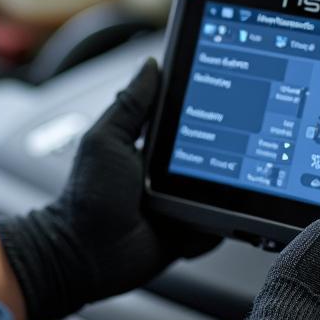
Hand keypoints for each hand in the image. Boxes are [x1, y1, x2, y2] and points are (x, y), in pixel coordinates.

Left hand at [0, 59, 218, 319]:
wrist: (86, 254)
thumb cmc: (88, 196)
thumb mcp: (107, 138)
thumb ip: (130, 103)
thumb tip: (151, 65)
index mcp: (148, 144)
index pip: (182, 118)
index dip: (201, 105)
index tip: (222, 90)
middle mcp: (168, 171)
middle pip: (211, 149)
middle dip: (225, 145)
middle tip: (233, 140)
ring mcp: (182, 202)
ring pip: (220, 186)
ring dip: (225, 184)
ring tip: (217, 184)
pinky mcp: (191, 230)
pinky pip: (219, 221)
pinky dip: (220, 218)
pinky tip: (209, 215)